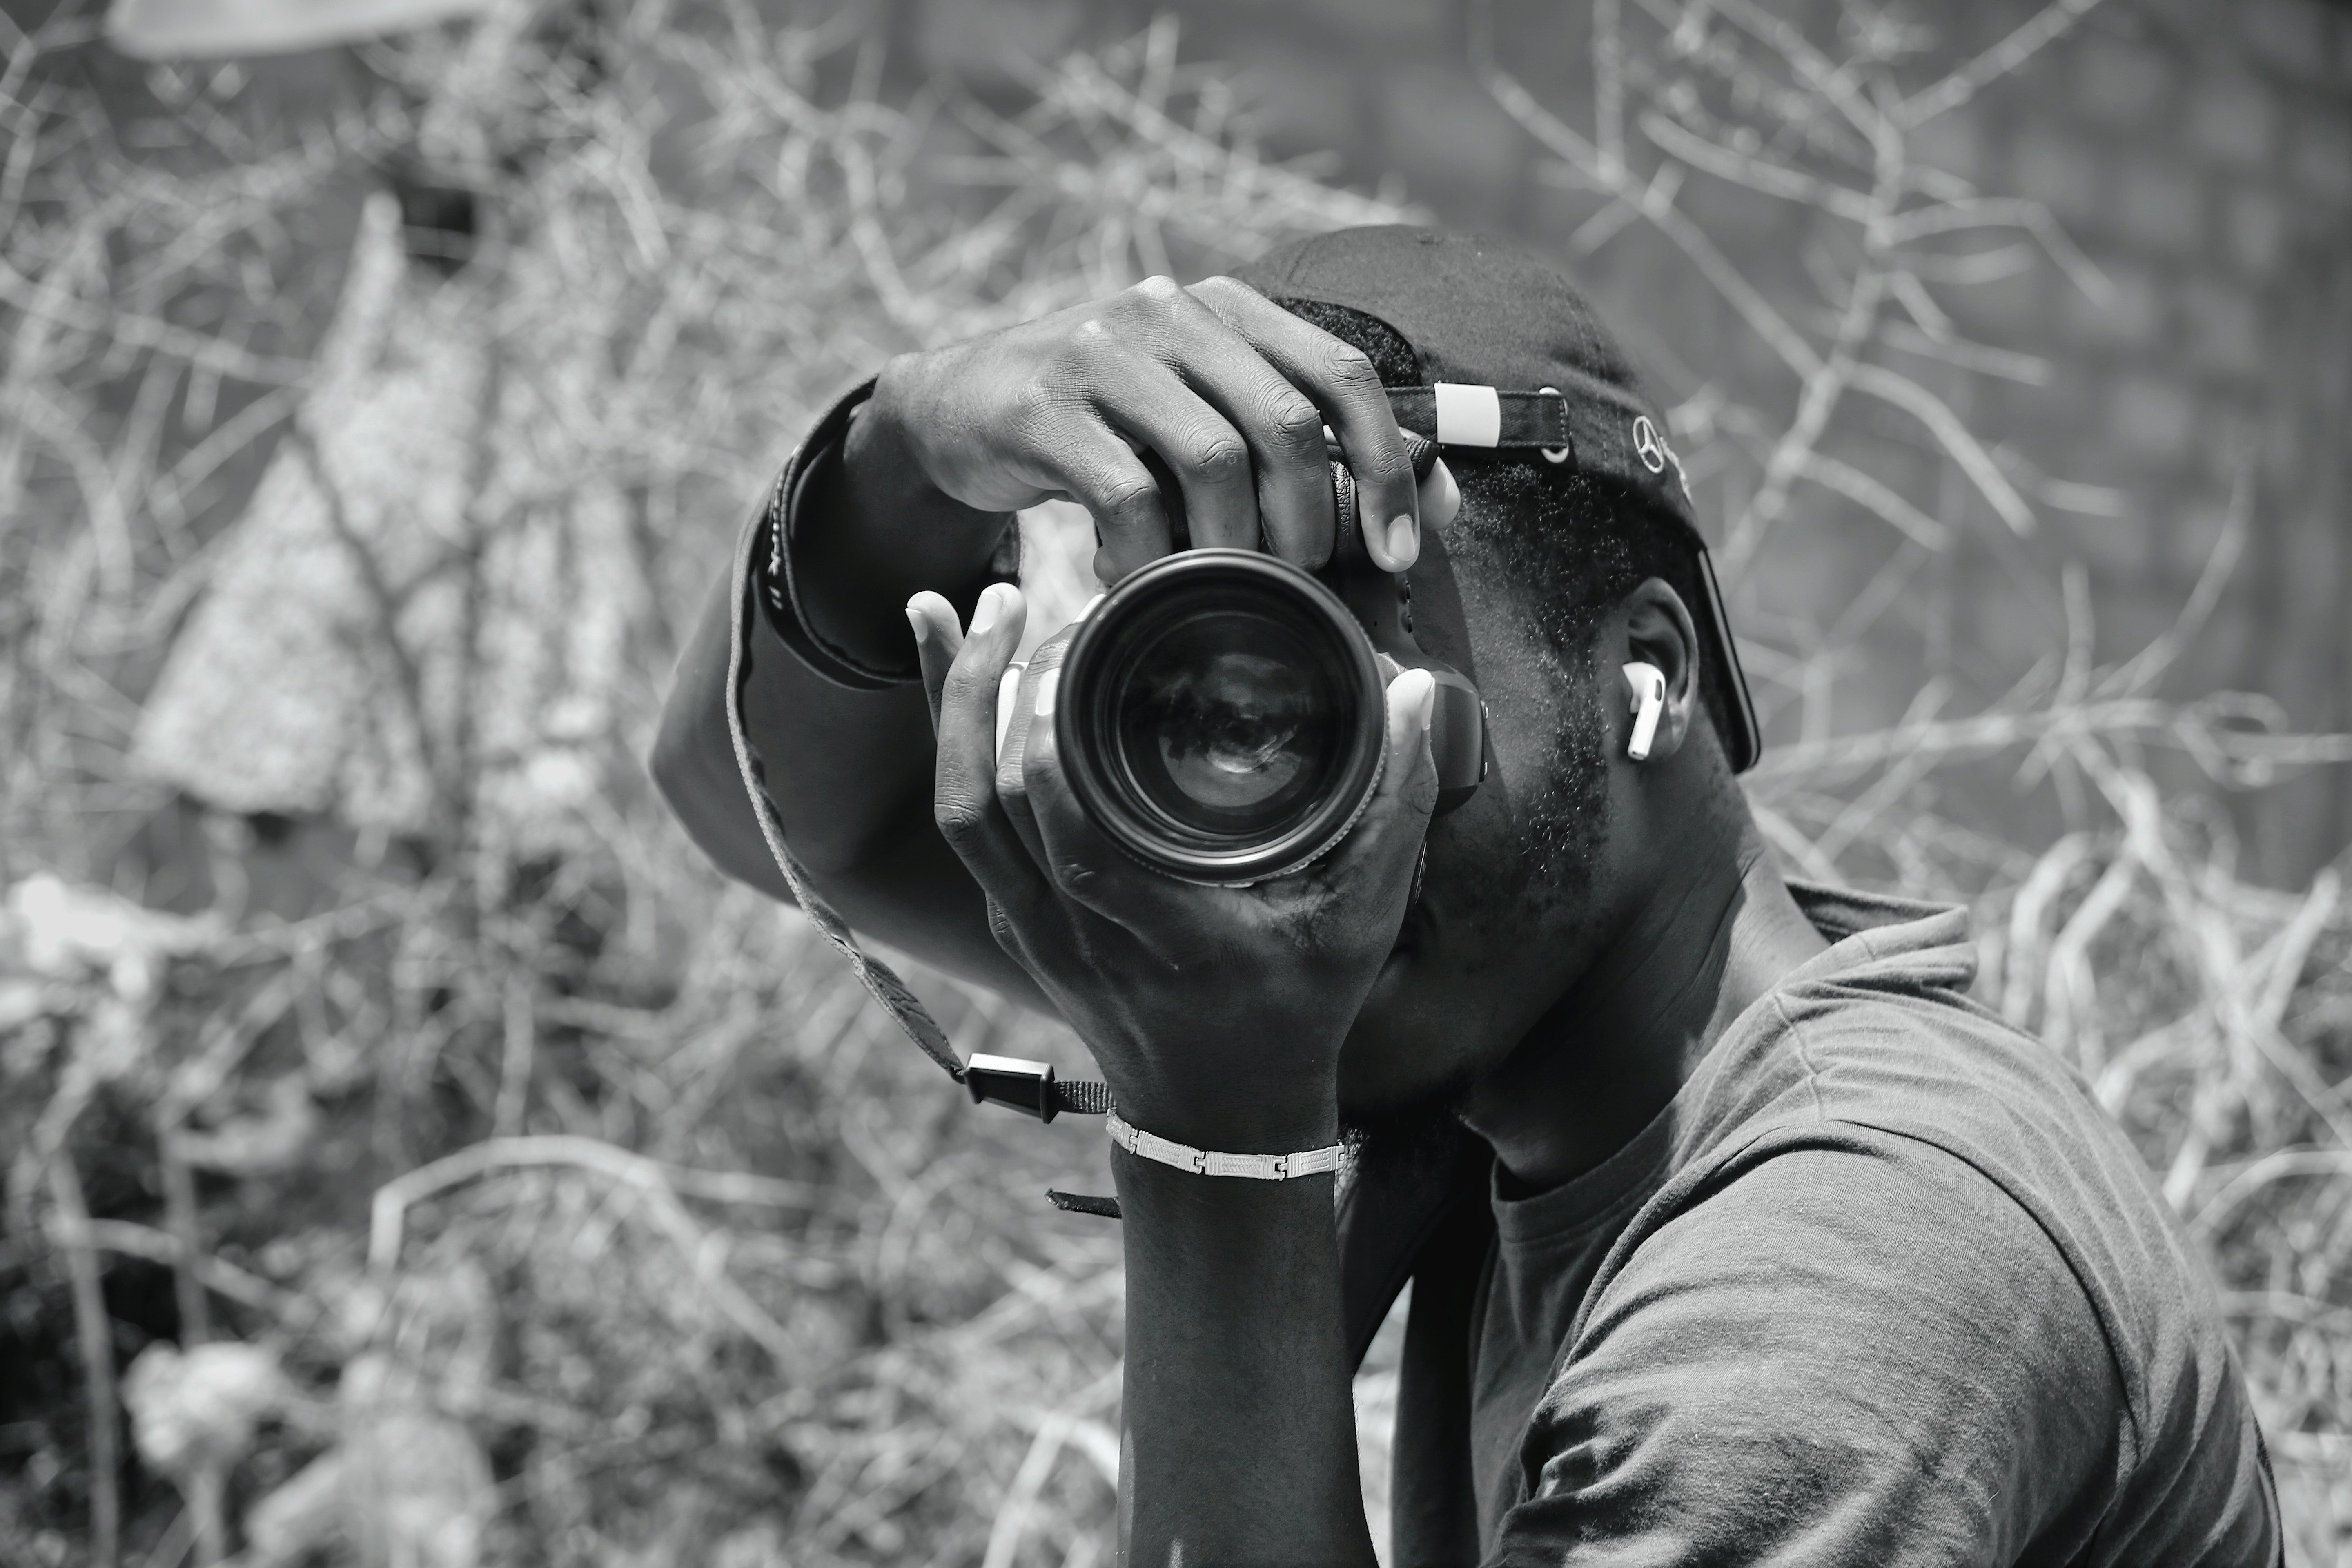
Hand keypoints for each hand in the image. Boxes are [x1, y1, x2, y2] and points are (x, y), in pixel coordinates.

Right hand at [862, 275, 1451, 585]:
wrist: (960, 405)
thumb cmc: (1107, 426)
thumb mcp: (1202, 412)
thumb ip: (1300, 445)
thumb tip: (1436, 505)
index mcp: (1227, 308)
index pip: (1340, 374)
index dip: (1385, 467)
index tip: (1396, 553)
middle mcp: (1171, 311)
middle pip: (1284, 423)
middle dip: (1308, 520)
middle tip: (1296, 581)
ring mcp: (1102, 351)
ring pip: (1212, 461)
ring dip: (1232, 547)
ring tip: (1218, 586)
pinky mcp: (1044, 405)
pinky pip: (1128, 496)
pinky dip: (1152, 557)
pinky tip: (1142, 579)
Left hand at [907, 581, 1441, 1152]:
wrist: (1219, 1118)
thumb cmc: (1294, 1016)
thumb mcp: (1361, 922)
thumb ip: (1394, 808)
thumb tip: (1419, 694)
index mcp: (1161, 931)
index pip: (1075, 829)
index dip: (1050, 736)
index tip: (1072, 643)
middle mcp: (1078, 932)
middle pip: (987, 805)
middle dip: (983, 690)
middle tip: (1017, 598)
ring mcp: (1035, 933)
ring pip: (960, 814)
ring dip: (951, 709)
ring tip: (964, 612)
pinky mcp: (1018, 926)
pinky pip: (967, 829)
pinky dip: (956, 749)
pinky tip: (959, 678)